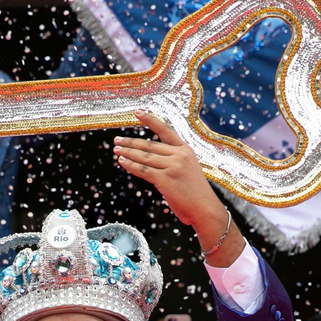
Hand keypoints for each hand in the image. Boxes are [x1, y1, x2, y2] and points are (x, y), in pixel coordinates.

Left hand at [114, 112, 241, 264]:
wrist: (205, 209)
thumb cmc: (195, 193)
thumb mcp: (187, 170)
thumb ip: (172, 162)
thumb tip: (148, 162)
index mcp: (185, 150)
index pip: (165, 130)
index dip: (150, 120)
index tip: (137, 112)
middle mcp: (179, 155)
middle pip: (149, 146)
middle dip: (130, 142)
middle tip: (117, 140)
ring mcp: (173, 166)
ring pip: (144, 157)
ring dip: (127, 152)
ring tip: (116, 150)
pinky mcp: (165, 179)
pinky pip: (143, 170)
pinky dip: (130, 165)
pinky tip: (122, 161)